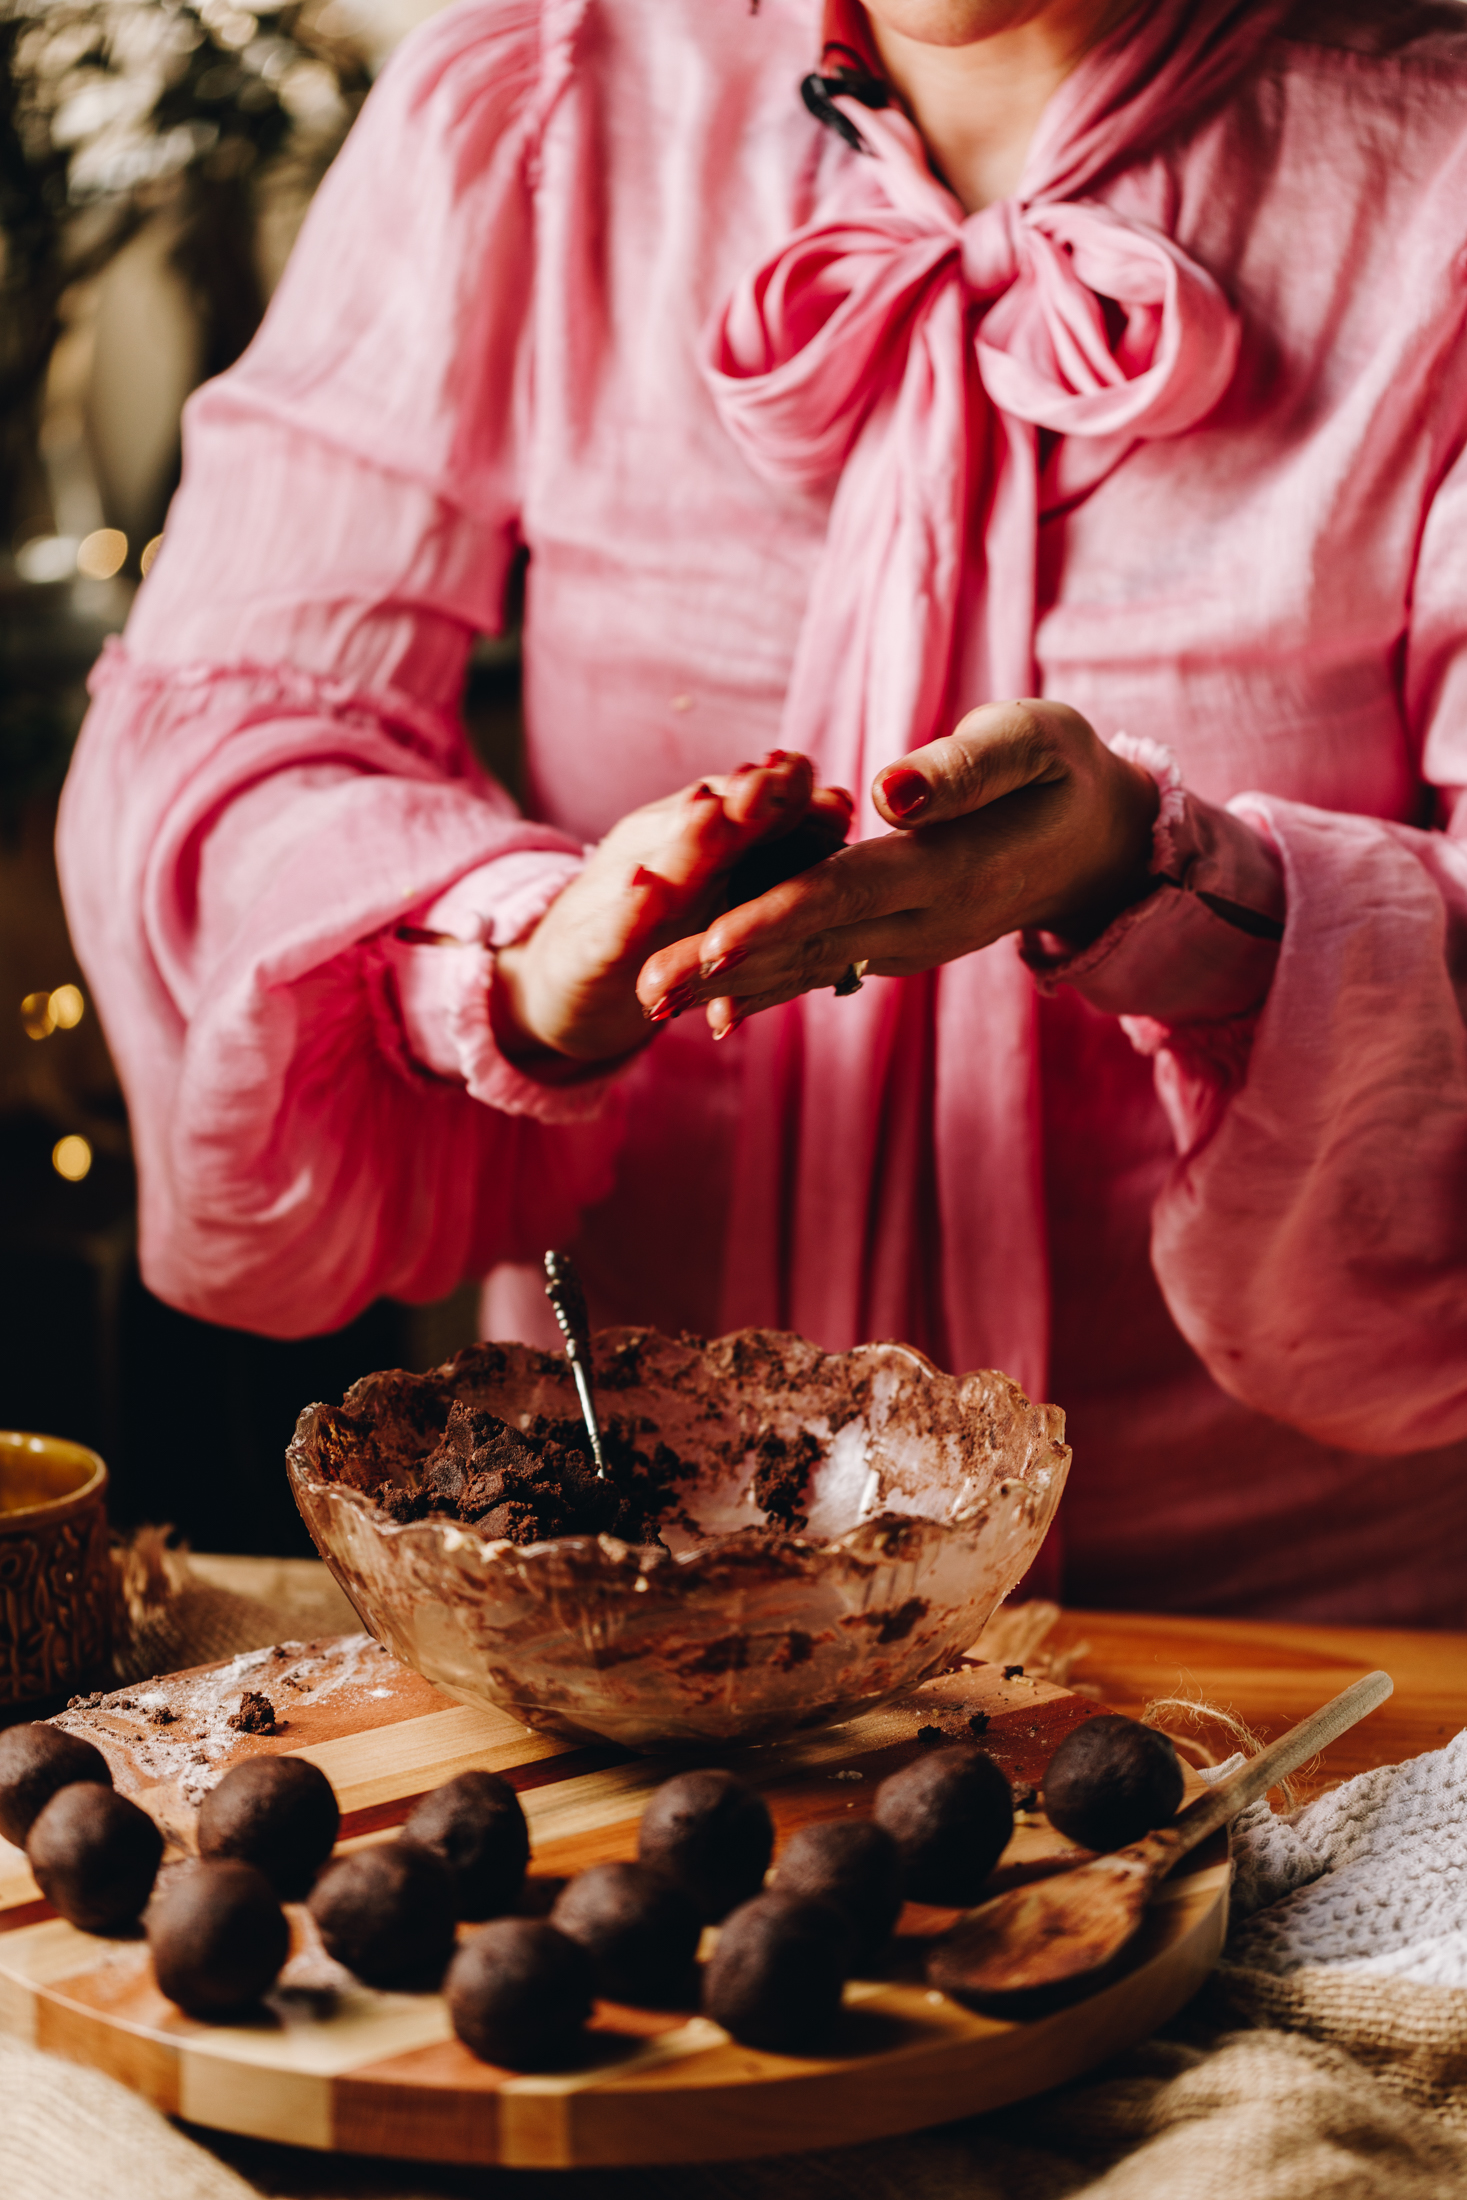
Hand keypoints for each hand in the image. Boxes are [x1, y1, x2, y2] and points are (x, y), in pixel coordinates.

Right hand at [494, 753, 852, 1065]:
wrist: (571, 974)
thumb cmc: (662, 926)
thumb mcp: (722, 889)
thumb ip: (773, 847)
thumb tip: (843, 802)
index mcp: (704, 843)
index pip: (749, 811)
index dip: (784, 795)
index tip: (819, 779)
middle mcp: (662, 854)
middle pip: (705, 823)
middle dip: (739, 798)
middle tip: (771, 777)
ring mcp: (619, 896)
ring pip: (658, 862)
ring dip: (684, 838)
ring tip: (707, 813)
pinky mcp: (587, 947)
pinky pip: (610, 928)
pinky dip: (626, 910)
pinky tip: (641, 891)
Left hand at [635, 700, 1158, 1033]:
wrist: (1099, 844)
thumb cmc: (1062, 771)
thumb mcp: (1033, 742)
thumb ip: (965, 768)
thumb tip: (888, 792)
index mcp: (948, 868)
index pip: (846, 893)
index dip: (775, 916)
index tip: (711, 940)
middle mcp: (922, 922)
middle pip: (807, 945)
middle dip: (723, 969)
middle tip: (644, 992)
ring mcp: (908, 943)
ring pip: (806, 969)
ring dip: (728, 990)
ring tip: (650, 1008)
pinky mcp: (894, 945)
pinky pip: (822, 971)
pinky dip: (765, 988)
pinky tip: (709, 1008)